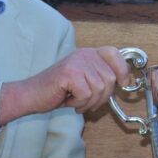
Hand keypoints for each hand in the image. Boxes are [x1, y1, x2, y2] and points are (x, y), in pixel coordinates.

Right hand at [0, 46, 130, 124]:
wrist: (32, 95)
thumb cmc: (58, 91)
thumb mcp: (84, 80)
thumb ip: (101, 77)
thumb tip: (125, 82)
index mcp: (88, 54)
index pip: (114, 53)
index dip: (123, 69)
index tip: (123, 83)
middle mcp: (83, 54)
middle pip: (110, 78)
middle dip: (102, 97)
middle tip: (86, 102)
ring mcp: (76, 62)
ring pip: (100, 89)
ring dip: (89, 102)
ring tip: (76, 100)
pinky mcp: (69, 73)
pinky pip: (87, 95)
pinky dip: (79, 103)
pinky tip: (68, 100)